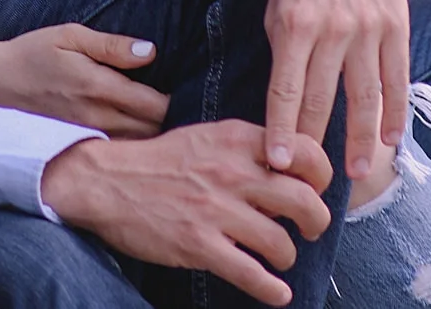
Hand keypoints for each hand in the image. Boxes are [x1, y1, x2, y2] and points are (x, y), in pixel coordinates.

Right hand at [0, 24, 169, 138]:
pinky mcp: (72, 149)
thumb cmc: (32, 54)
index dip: (172, 101)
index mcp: (97, 87)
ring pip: (132, 150)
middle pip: (149, 133)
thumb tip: (151, 52)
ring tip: (155, 126)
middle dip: (166, 123)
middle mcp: (93, 118)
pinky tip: (131, 142)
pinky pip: (110, 157)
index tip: (176, 91)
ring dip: (149, 140)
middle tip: (172, 110)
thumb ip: (111, 46)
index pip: (154, 106)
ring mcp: (82, 138)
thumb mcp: (70, 36)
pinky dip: (126, 151)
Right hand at [40, 125, 332, 306]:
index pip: (305, 151)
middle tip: (310, 228)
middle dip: (316, 221)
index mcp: (238, 140)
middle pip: (304, 200)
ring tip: (282, 258)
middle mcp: (233, 173)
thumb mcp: (209, 136)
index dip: (322, 174)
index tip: (318, 188)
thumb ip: (248, 148)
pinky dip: (271, 289)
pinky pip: (250, 273)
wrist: (108, 182)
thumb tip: (287, 168)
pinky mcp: (199, 245)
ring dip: (288, 255)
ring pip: (280, 241)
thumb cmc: (162, 160)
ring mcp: (216, 211)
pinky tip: (279, 294)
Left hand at [267, 0, 409, 182]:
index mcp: (294, 23)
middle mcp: (333, 27)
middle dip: (316, 145)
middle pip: (324, 101)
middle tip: (313, 182)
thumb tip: (288, 104)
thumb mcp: (276, 2)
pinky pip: (397, 75)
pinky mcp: (396, 20)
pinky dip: (394, 109)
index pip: (286, 91)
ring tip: (356, 173)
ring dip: (360, 140)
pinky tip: (390, 138)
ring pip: (365, 96)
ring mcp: (368, 25)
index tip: (278, 165)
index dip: (282, 132)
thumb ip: (283, 50)